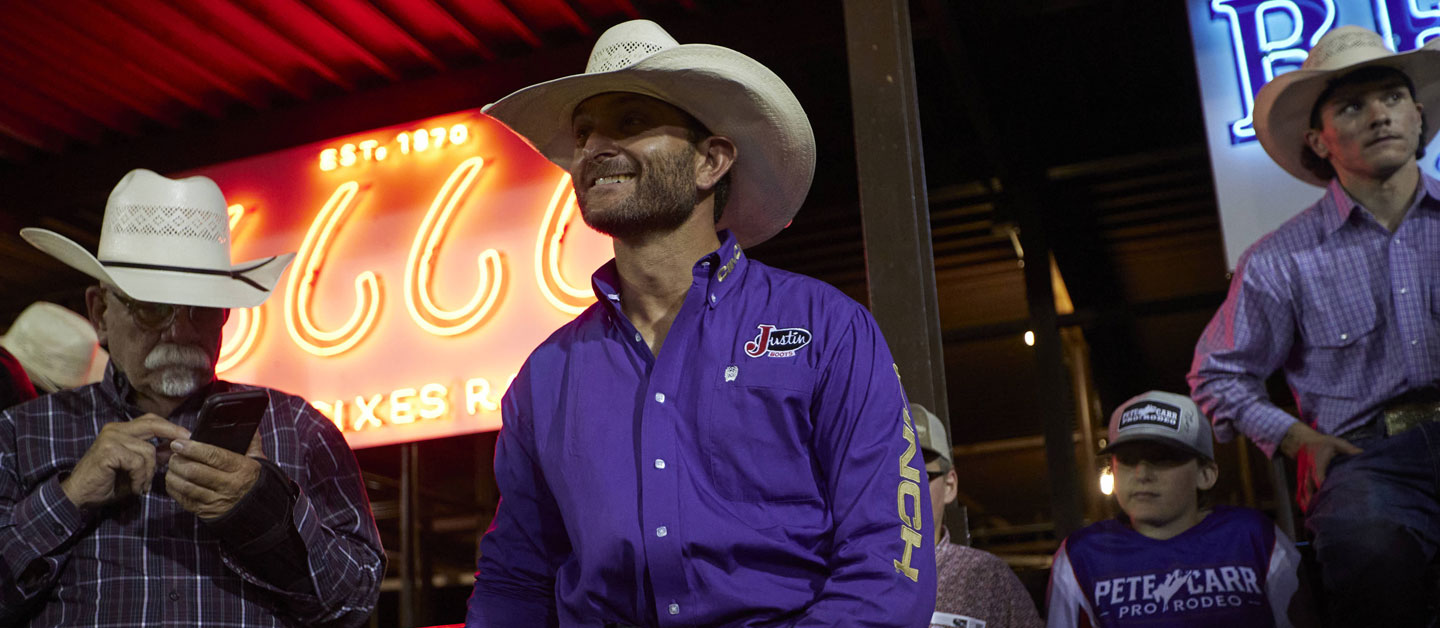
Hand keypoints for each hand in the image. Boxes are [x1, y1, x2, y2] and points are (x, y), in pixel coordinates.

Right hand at [60, 415, 190, 509]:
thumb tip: (174, 448)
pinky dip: (140, 477)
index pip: (151, 420)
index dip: (171, 427)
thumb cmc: (107, 482)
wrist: (79, 495)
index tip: (187, 436)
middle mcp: (116, 429)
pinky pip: (138, 462)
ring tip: (143, 486)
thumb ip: (152, 456)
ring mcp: (111, 438)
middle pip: (153, 424)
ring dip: (150, 472)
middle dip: (172, 434)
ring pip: (148, 450)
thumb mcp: (135, 468)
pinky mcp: (108, 450)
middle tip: (183, 448)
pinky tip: (135, 488)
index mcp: (121, 430)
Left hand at [165, 430, 263, 519]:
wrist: (257, 508)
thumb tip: (246, 423)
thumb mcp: (257, 459)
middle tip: (173, 454)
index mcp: (242, 469)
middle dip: (178, 461)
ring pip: (186, 486)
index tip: (178, 443)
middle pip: (195, 471)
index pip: (214, 456)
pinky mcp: (206, 512)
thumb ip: (251, 441)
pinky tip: (174, 480)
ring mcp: (217, 501)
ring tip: (172, 467)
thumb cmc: (253, 480)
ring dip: (174, 475)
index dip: (193, 448)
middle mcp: (229, 485)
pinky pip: (184, 499)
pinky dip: (174, 489)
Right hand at [1281, 422, 1361, 509]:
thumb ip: (1349, 450)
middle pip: (1310, 490)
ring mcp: (1303, 479)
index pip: (1319, 478)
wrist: (1300, 442)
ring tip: (1316, 519)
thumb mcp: (1336, 443)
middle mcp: (1308, 474)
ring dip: (1309, 506)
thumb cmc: (1321, 443)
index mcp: (1317, 465)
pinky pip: (1299, 494)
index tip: (1331, 499)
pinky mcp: (1301, 482)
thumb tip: (1364, 454)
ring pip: (1304, 494)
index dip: (1323, 488)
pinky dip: (1303, 504)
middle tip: (1326, 514)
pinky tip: (1307, 514)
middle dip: (1317, 502)